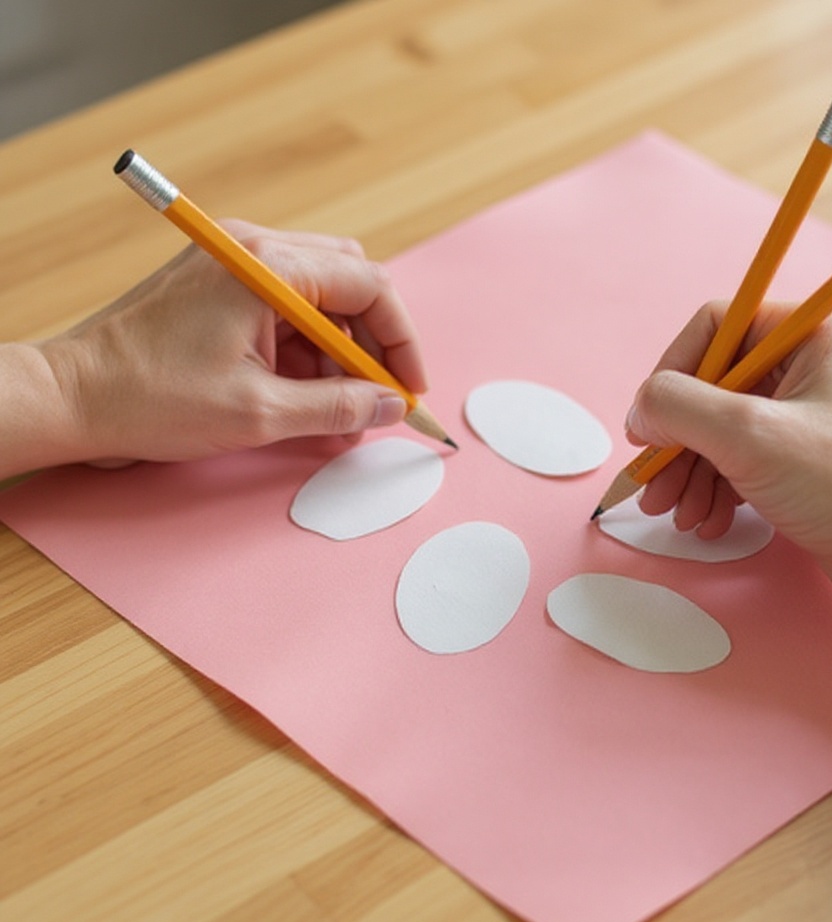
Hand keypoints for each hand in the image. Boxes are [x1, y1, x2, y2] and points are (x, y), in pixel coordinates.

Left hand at [34, 221, 426, 466]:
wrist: (75, 396)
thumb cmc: (151, 398)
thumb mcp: (260, 413)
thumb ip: (338, 407)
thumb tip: (390, 405)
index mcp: (267, 267)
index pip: (370, 286)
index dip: (401, 342)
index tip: (408, 389)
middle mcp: (254, 250)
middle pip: (351, 285)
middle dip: (373, 345)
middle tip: (378, 397)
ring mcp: (235, 264)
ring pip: (322, 298)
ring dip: (340, 352)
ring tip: (339, 410)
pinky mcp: (221, 286)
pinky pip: (287, 309)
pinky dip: (306, 350)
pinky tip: (305, 394)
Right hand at [625, 301, 831, 623]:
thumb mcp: (749, 436)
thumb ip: (679, 408)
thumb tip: (642, 408)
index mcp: (811, 333)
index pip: (716, 328)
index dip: (672, 374)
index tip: (649, 425)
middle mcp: (812, 365)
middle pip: (713, 387)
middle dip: (678, 441)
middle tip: (654, 484)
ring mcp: (810, 415)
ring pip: (724, 431)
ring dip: (692, 473)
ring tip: (677, 514)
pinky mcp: (809, 460)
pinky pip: (745, 461)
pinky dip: (719, 490)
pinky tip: (708, 521)